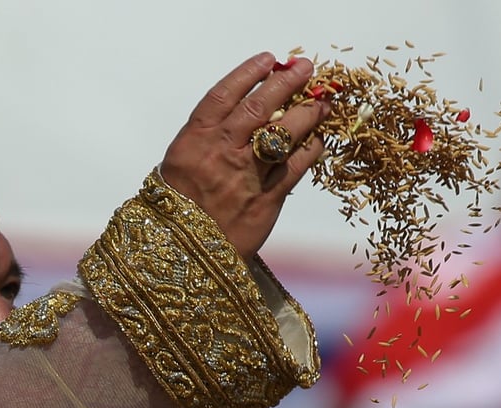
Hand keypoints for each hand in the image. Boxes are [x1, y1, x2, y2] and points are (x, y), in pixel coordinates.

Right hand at [159, 52, 329, 257]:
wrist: (183, 255)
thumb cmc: (177, 209)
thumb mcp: (179, 164)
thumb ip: (207, 137)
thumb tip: (243, 111)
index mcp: (195, 141)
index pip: (225, 95)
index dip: (249, 73)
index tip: (269, 59)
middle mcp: (221, 153)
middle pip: (259, 107)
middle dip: (286, 83)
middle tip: (306, 68)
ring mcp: (245, 176)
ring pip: (284, 134)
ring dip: (307, 113)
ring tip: (322, 102)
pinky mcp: (266, 201)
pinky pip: (295, 168)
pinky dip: (310, 150)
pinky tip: (319, 139)